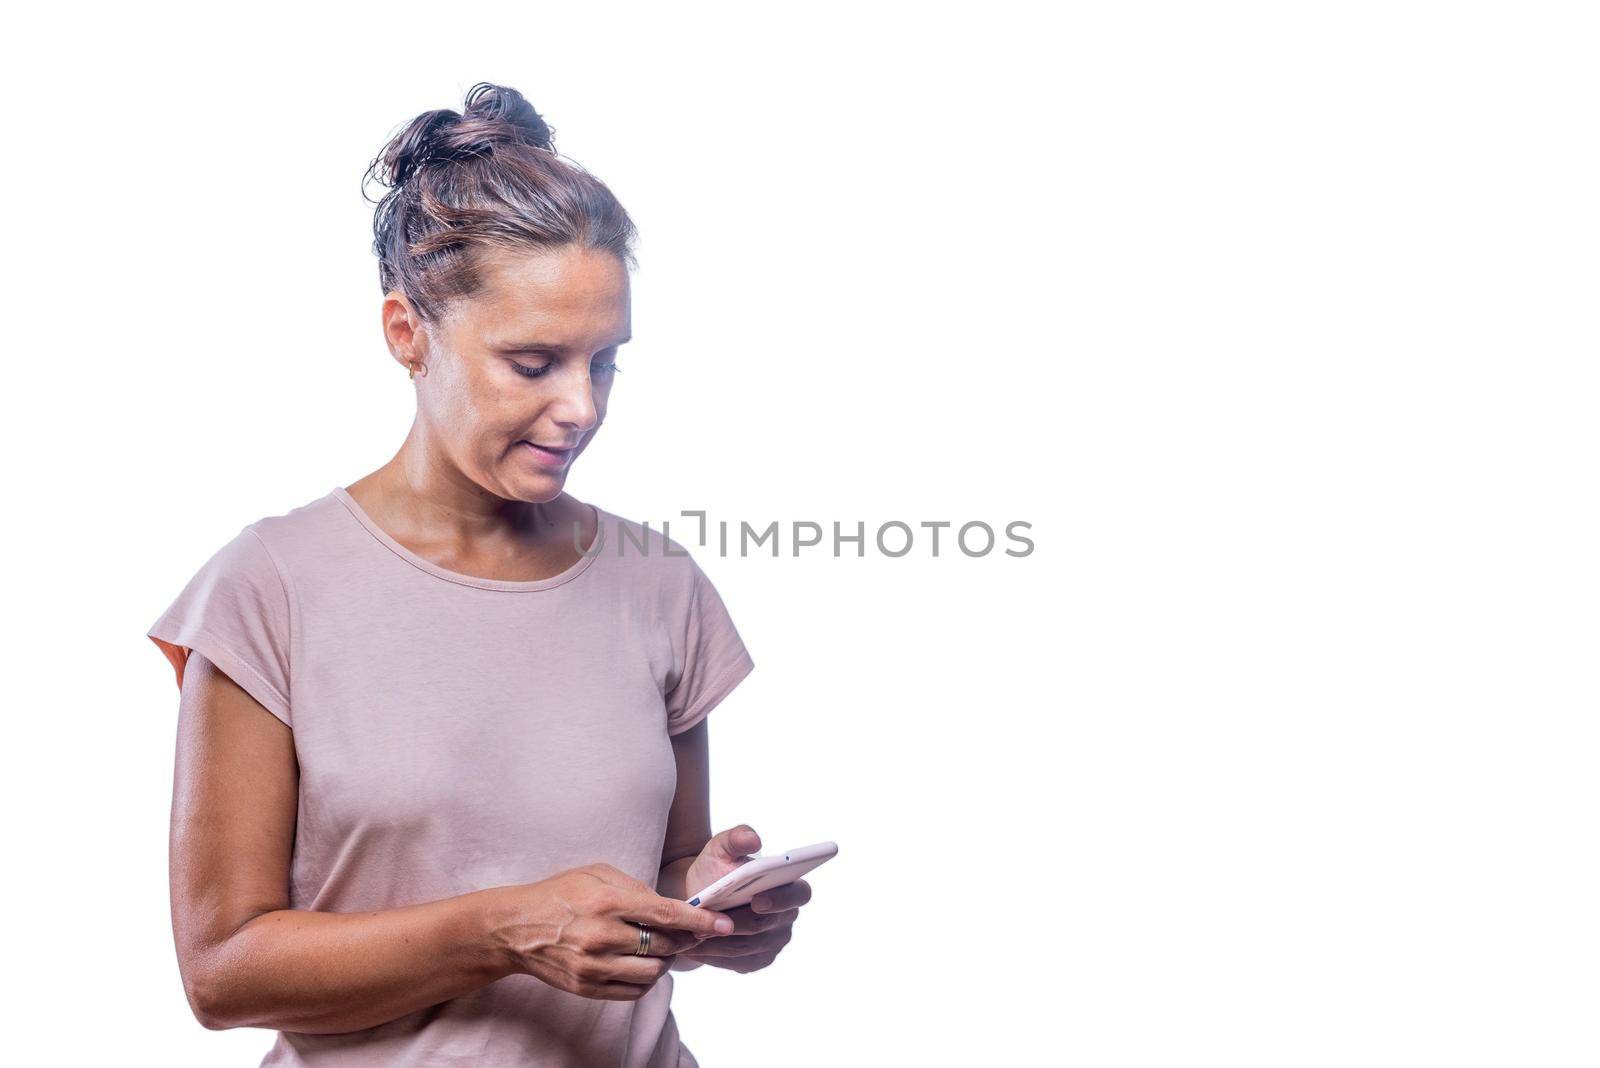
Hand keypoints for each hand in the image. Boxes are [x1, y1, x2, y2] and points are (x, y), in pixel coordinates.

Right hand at [489, 862, 735, 999]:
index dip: (700, 922)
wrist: (516, 927)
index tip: (725, 925)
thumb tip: (671, 908)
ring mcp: (594, 966)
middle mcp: (602, 936)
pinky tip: (643, 962)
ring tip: (662, 948)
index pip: (667, 916)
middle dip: (684, 940)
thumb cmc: (562, 893)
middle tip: (688, 933)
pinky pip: (634, 990)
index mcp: (608, 902)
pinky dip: (647, 978)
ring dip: (666, 961)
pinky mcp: (587, 987)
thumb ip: (636, 888)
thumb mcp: (598, 874)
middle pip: (665, 946)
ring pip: (653, 972)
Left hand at [679, 825, 810, 973]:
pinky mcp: (758, 960)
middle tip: (705, 924)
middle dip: (734, 924)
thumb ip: (736, 837)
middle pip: (764, 926)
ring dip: (718, 942)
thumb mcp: (720, 848)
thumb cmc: (715, 869)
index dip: (781, 899)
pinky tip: (694, 948)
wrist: (702, 896)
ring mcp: (775, 941)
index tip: (756, 900)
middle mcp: (787, 916)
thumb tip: (753, 840)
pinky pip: (738, 961)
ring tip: (691, 936)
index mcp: (789, 884)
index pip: (799, 894)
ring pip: (747, 947)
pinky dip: (715, 956)